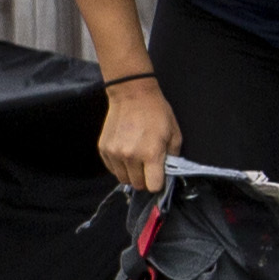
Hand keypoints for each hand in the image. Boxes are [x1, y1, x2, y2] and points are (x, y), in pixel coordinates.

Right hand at [94, 73, 176, 194]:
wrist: (132, 94)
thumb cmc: (156, 112)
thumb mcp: (174, 133)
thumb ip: (173, 157)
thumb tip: (168, 172)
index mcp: (151, 154)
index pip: (153, 186)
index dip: (157, 182)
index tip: (158, 175)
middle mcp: (130, 157)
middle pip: (138, 185)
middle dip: (144, 179)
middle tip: (148, 165)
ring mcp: (115, 154)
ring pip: (123, 179)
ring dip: (131, 173)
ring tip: (136, 159)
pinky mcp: (104, 149)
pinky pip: (112, 169)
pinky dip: (119, 166)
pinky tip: (125, 153)